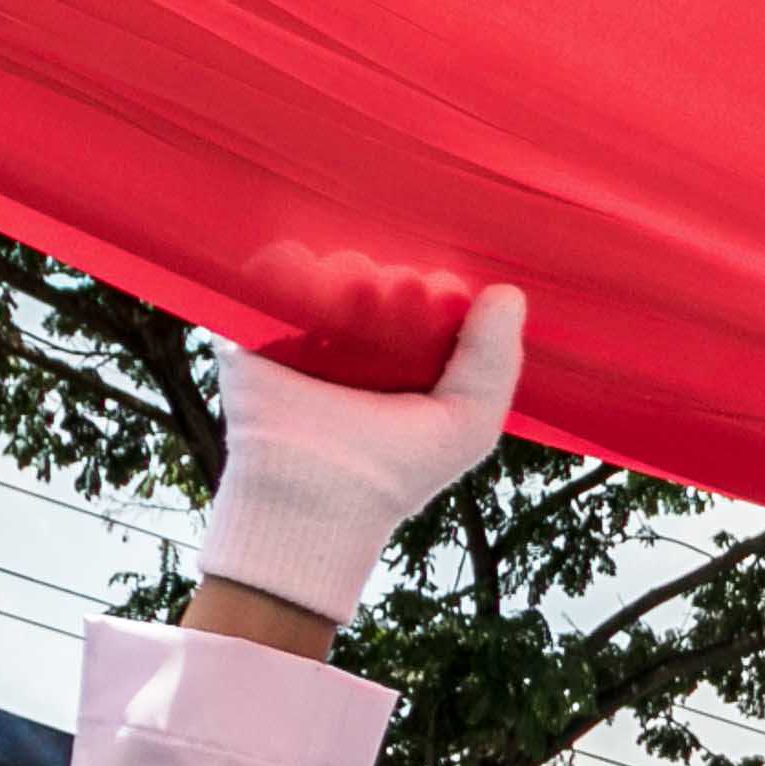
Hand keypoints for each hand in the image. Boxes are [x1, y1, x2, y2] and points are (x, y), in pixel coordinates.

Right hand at [196, 282, 520, 627]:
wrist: (313, 498)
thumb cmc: (397, 472)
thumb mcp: (467, 425)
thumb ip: (496, 364)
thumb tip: (507, 293)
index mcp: (410, 357)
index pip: (429, 295)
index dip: (436, 288)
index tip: (434, 298)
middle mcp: (360, 339)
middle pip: (381, 274)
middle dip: (389, 279)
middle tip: (388, 301)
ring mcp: (308, 332)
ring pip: (329, 268)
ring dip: (343, 272)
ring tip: (350, 308)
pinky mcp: (257, 329)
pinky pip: (269, 275)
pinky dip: (286, 267)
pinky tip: (308, 290)